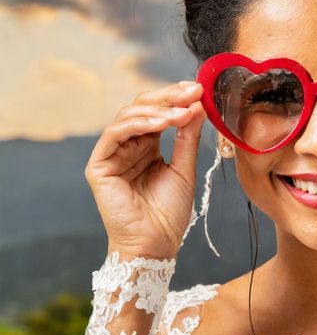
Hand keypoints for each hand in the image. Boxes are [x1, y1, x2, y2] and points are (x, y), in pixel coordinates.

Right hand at [85, 81, 207, 259]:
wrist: (156, 244)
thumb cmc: (169, 214)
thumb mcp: (184, 170)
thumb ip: (188, 138)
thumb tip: (198, 107)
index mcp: (148, 146)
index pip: (158, 112)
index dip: (177, 99)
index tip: (199, 91)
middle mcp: (128, 146)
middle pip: (143, 109)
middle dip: (169, 97)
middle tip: (192, 91)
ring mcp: (112, 154)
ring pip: (128, 116)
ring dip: (158, 110)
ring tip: (182, 112)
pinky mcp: (99, 166)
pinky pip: (114, 134)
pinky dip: (138, 124)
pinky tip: (161, 123)